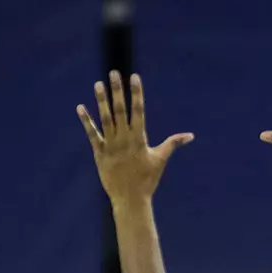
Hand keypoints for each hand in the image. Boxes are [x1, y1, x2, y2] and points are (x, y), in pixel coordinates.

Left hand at [77, 72, 193, 206]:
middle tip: (113, 73)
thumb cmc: (147, 179)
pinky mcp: (100, 153)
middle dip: (117, 91)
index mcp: (140, 138)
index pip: (138, 110)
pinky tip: (80, 107)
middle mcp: (125, 139)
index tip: (134, 77)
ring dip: (101, 101)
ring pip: (105, 119)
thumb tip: (190, 135)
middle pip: (120, 110)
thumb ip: (173, 143)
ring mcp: (111, 145)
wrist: (130, 199)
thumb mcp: (161, 159)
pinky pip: (92, 134)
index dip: (136, 93)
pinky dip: (86, 121)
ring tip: (98, 84)